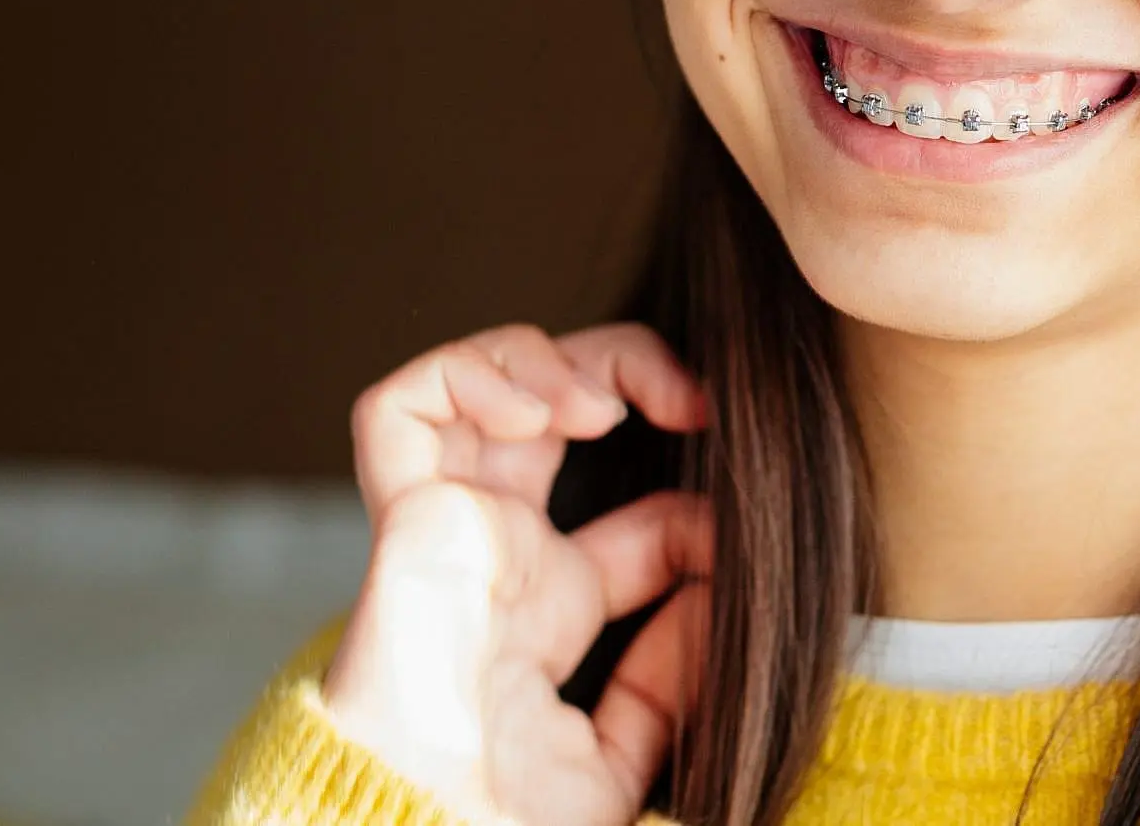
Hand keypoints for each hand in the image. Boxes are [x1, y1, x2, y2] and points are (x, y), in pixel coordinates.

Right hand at [322, 322, 713, 825]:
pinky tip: (534, 414)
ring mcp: (447, 528)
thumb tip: (719, 593)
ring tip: (602, 406)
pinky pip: (401, 408)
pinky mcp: (401, 515)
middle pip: (552, 411)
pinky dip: (469, 375)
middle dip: (623, 370)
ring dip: (548, 360)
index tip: (739, 526)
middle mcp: (495, 553)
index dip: (691, 504)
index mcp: (547, 610)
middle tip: (689, 400)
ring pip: (475, 383)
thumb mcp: (622, 755)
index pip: (633, 522)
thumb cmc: (509, 818)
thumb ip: (671, 682)